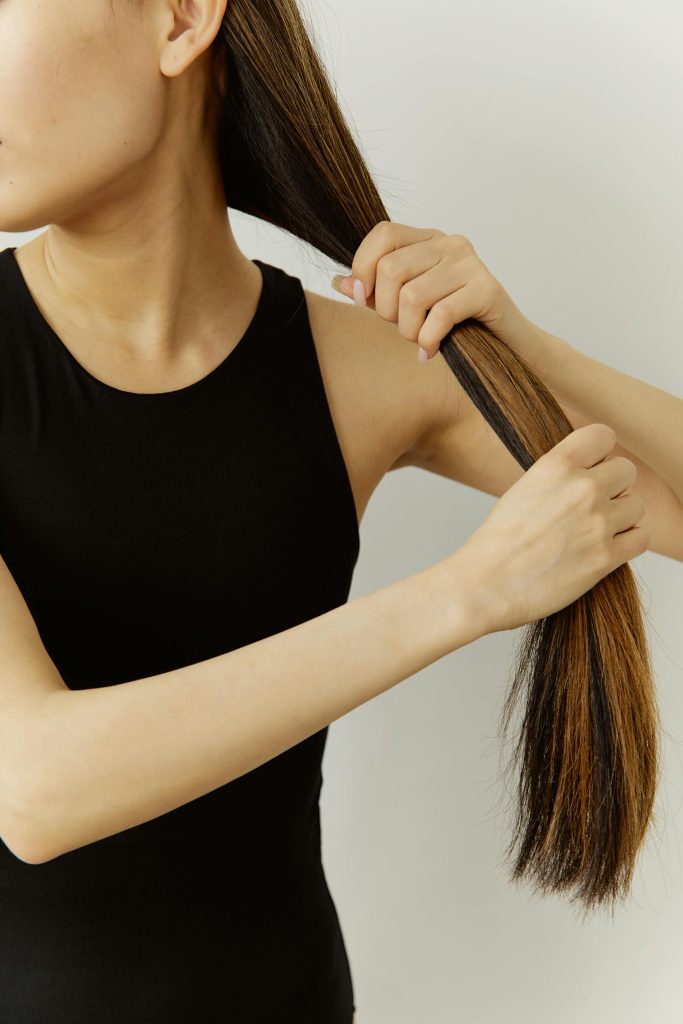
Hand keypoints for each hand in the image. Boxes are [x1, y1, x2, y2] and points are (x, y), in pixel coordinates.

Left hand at [331, 220, 545, 367]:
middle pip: (391, 269)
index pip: (383, 234)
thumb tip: (340, 282)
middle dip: (386, 310)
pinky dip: (428, 340)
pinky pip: (440, 315)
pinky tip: (431, 350)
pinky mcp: (487, 289)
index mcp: (428, 240)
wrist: (507, 346)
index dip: (364, 268)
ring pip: (412, 296)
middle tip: (402, 328)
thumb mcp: (407, 306)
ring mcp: (471, 264)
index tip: (363, 301)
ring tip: (420, 340)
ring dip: (408, 330)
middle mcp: (450, 243)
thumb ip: (375, 292)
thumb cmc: (455, 324)